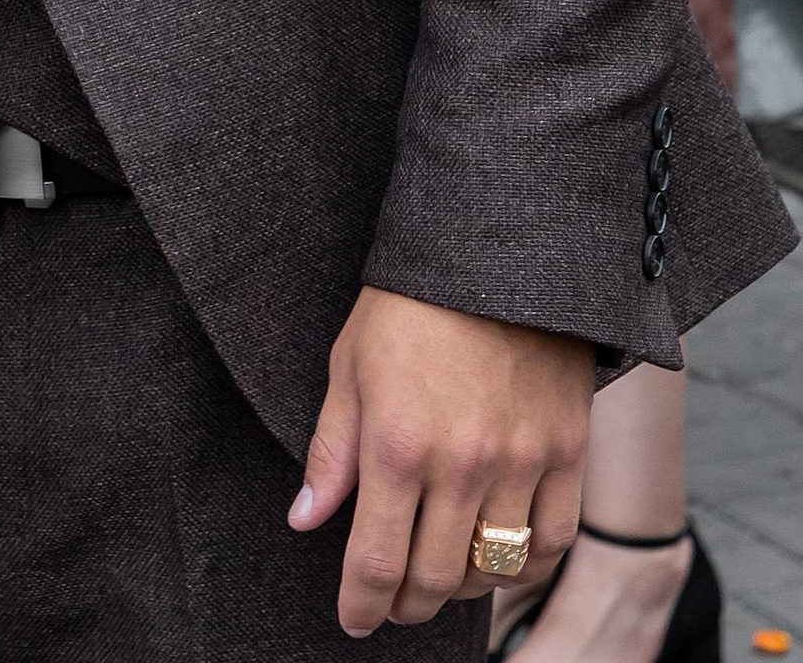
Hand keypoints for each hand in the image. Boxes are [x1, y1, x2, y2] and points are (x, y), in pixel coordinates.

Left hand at [289, 288, 591, 634]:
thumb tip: (305, 519)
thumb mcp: (349, 367)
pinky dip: (526, 564)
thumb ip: (330, 451)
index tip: (354, 619)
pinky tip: (501, 556)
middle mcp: (460, 465)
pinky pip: (551, 541)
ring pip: (492, 569)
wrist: (495, 252)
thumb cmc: (409, 305)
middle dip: (406, 604)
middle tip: (393, 602)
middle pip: (434, 579)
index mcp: (396, 444)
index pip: (375, 561)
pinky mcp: (566, 452)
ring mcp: (520, 462)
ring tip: (440, 577)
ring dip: (460, 588)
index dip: (361, 604)